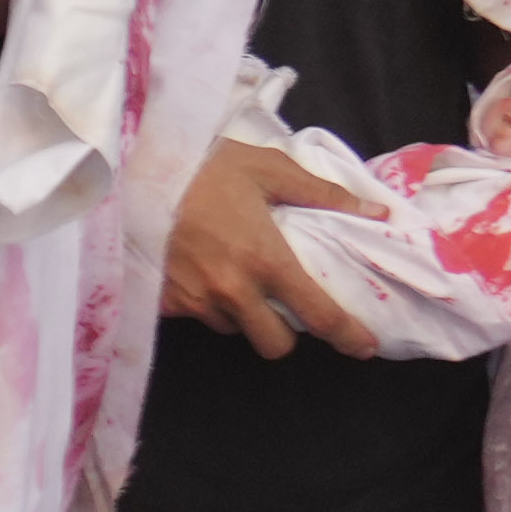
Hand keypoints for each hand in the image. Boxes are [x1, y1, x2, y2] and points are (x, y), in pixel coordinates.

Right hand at [159, 135, 390, 362]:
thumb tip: (376, 212)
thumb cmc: (206, 167)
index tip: (363, 345)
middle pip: (275, 344)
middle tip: (282, 304)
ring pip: (234, 329)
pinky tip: (201, 273)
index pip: (318, 315)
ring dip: (243, 314)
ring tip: (235, 278)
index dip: (347, 335)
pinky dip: (206, 303)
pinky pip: (197, 316)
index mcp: (267, 260)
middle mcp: (233, 291)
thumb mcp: (270, 168)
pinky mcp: (165, 301)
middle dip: (285, 331)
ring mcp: (196, 301)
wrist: (134, 172)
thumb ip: (324, 194)